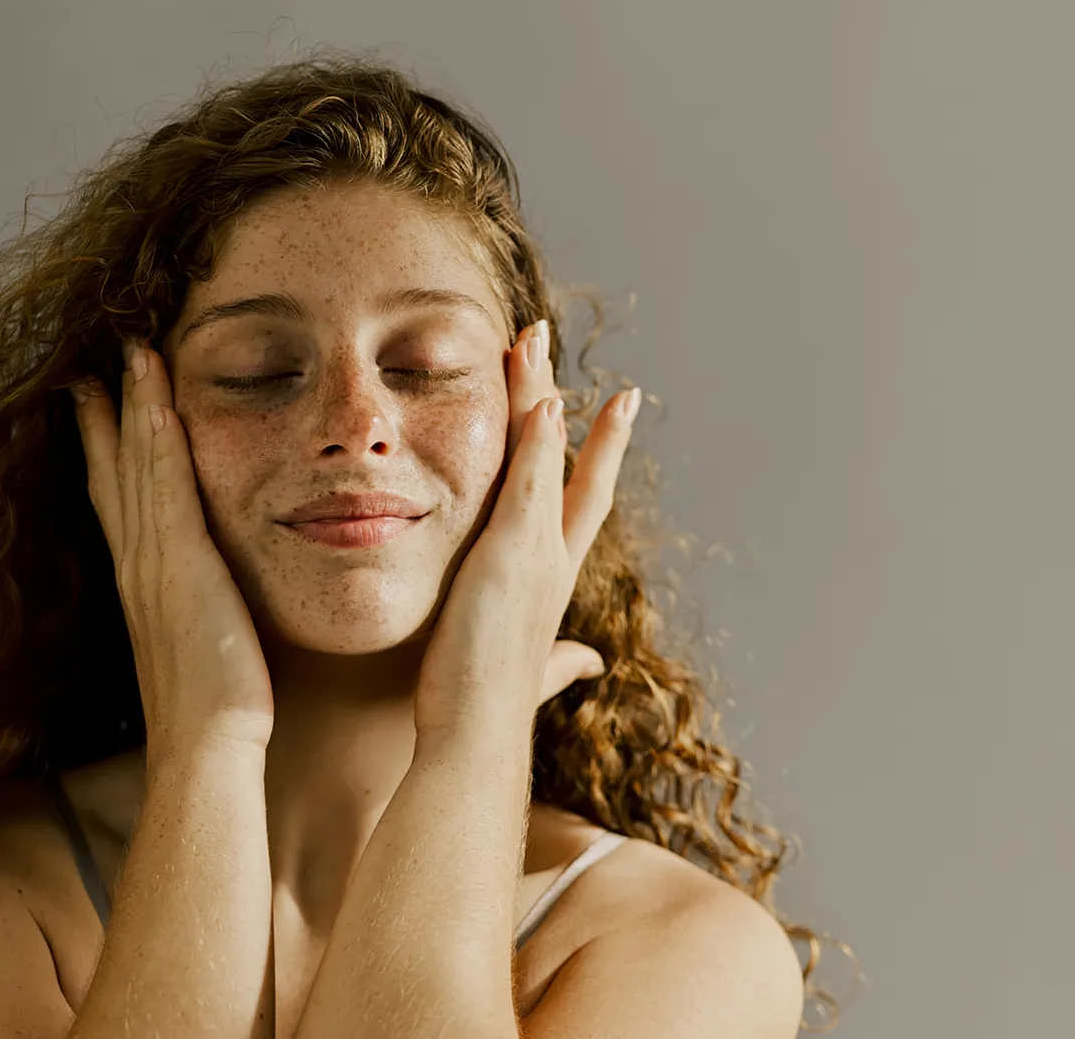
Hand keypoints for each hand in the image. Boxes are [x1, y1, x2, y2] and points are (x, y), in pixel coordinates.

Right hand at [68, 341, 274, 763]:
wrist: (208, 748)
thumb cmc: (215, 711)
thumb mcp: (201, 648)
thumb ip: (200, 614)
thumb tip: (213, 604)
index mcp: (142, 584)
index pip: (117, 502)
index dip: (104, 452)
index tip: (98, 408)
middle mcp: (136, 565)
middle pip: (113, 473)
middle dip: (106, 416)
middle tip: (94, 365)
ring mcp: (152, 561)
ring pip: (136, 466)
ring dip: (131, 406)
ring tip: (128, 354)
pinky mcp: (179, 563)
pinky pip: (164, 484)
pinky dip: (155, 436)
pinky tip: (155, 395)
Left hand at [413, 319, 638, 738]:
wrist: (474, 739)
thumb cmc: (486, 709)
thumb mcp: (528, 670)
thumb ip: (561, 661)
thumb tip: (589, 663)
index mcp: (550, 581)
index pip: (578, 503)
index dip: (593, 454)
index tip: (603, 409)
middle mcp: (554, 561)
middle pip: (574, 466)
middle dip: (576, 408)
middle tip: (558, 347)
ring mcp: (538, 555)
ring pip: (546, 458)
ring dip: (542, 395)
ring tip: (534, 339)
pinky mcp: (513, 558)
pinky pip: (530, 485)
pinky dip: (541, 442)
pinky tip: (544, 399)